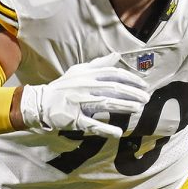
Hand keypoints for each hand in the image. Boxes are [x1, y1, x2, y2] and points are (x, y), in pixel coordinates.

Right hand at [19, 53, 149, 137]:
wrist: (41, 102)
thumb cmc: (64, 87)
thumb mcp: (79, 71)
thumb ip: (99, 64)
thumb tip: (117, 55)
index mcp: (87, 75)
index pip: (114, 74)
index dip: (131, 79)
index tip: (144, 85)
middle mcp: (85, 87)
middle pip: (113, 88)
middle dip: (132, 93)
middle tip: (146, 98)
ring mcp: (79, 103)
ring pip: (106, 104)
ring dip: (124, 106)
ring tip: (138, 109)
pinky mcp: (74, 119)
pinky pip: (92, 124)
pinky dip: (105, 129)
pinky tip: (118, 132)